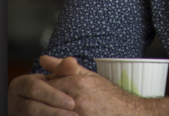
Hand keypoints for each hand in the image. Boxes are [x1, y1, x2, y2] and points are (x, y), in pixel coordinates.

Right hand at [8, 67, 75, 115]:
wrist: (39, 106)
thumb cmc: (50, 89)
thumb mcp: (54, 78)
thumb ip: (62, 70)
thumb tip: (71, 61)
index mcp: (20, 84)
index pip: (35, 88)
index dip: (54, 96)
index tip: (72, 103)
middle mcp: (13, 101)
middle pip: (31, 109)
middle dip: (54, 113)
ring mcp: (15, 113)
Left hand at [41, 56, 168, 115]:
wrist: (126, 113)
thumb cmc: (108, 95)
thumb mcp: (87, 76)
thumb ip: (64, 67)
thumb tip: (43, 59)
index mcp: (76, 84)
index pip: (46, 86)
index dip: (42, 89)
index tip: (43, 93)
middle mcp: (75, 101)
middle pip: (46, 102)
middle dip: (43, 103)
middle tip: (44, 104)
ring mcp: (77, 115)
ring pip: (51, 112)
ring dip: (50, 111)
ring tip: (54, 108)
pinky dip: (59, 115)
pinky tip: (62, 113)